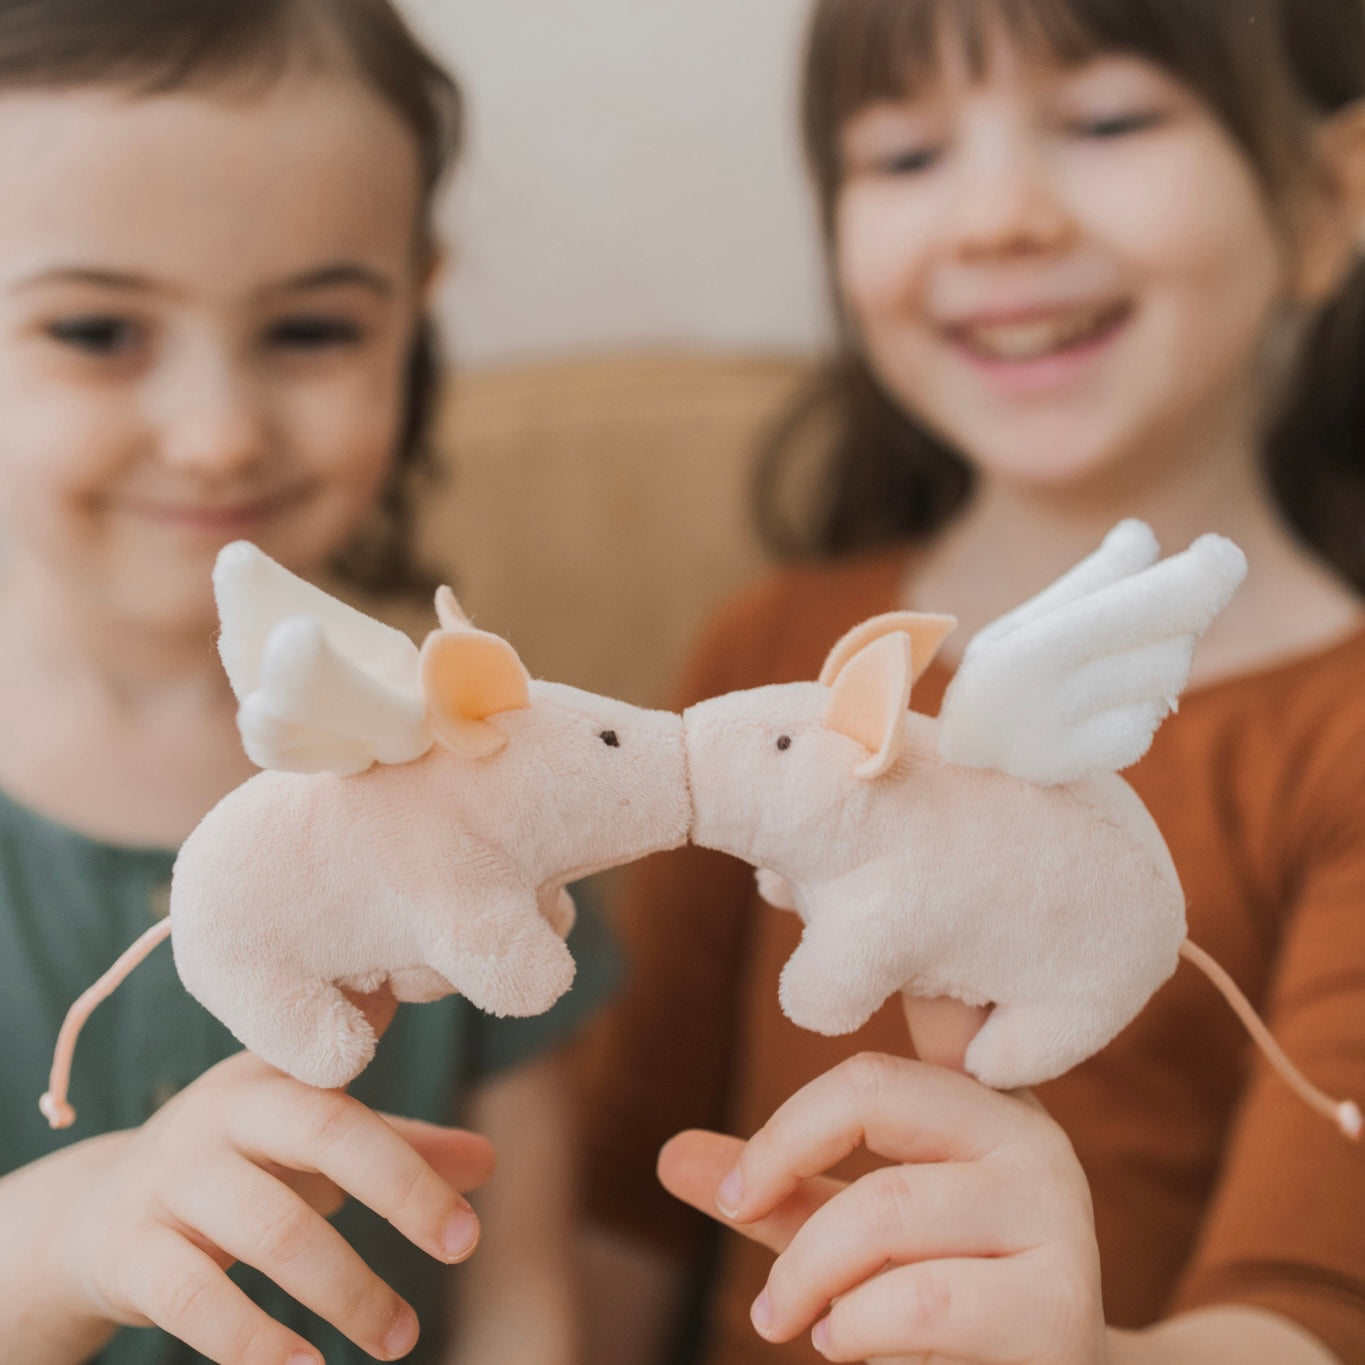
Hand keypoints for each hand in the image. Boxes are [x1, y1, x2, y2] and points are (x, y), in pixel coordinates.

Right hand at [37, 990, 494, 1364]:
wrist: (94, 1216)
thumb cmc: (239, 1168)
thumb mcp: (312, 1144)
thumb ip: (400, 1147)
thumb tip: (488, 1161)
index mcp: (275, 1072)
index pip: (355, 1067)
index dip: (406, 1083)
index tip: (479, 1166)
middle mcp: (222, 1110)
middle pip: (326, 1130)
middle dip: (404, 1189)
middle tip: (465, 1245)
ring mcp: (169, 1177)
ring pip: (274, 1228)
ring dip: (348, 1290)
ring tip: (401, 1338)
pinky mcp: (128, 1250)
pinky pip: (195, 1296)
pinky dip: (253, 1338)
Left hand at [659, 998, 1107, 1363]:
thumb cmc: (941, 1309)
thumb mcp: (851, 1236)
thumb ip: (780, 1192)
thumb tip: (669, 1155)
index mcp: (982, 1103)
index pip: (882, 1055)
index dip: (801, 1100)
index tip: (743, 1186)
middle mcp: (1029, 1139)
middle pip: (870, 1096)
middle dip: (780, 1163)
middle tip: (743, 1236)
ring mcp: (1056, 1217)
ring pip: (885, 1208)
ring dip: (811, 1275)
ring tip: (795, 1320)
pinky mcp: (1059, 1306)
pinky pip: (921, 1299)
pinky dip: (860, 1328)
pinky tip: (849, 1346)